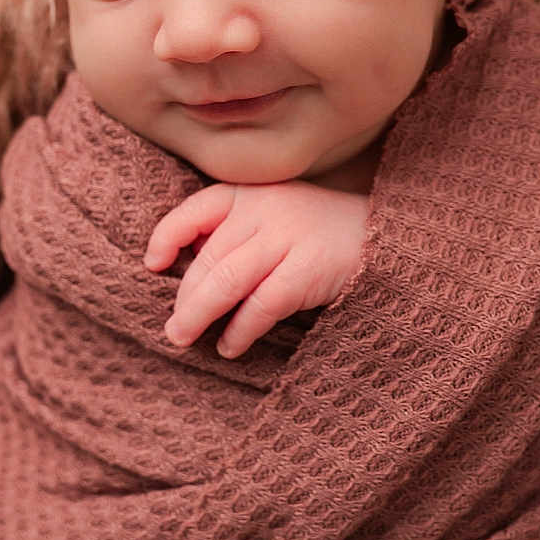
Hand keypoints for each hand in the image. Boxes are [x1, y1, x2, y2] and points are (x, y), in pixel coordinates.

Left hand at [143, 181, 370, 358]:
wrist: (386, 239)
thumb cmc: (316, 234)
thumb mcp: (272, 216)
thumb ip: (232, 232)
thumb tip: (181, 270)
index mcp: (250, 193)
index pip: (194, 211)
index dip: (166, 238)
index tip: (153, 266)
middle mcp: (266, 209)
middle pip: (208, 258)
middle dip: (183, 298)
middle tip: (173, 330)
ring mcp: (288, 237)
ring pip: (226, 281)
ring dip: (198, 315)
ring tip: (183, 339)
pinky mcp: (308, 269)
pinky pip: (261, 304)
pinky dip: (240, 330)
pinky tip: (230, 346)